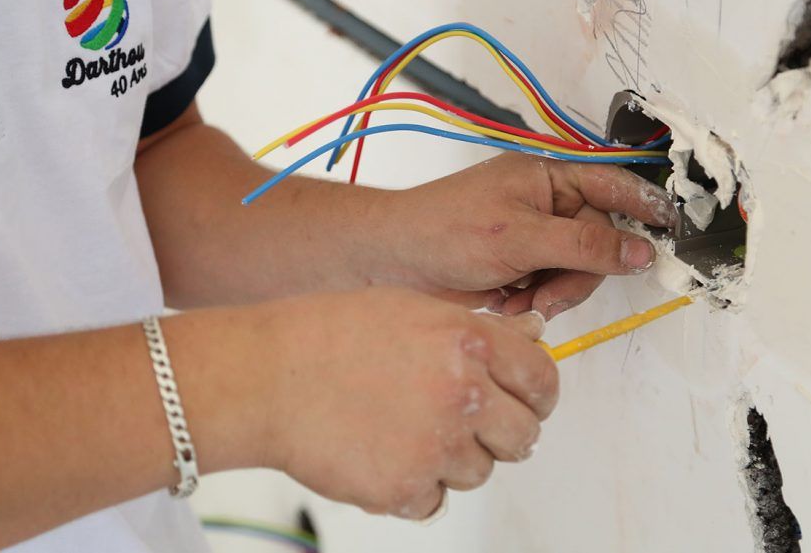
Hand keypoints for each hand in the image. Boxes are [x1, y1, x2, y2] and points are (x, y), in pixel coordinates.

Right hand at [255, 287, 556, 518]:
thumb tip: (533, 341)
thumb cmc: (329, 335)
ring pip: (480, 472)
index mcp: (470, 342)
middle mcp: (462, 393)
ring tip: (404, 430)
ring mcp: (436, 446)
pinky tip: (382, 452)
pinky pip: (435, 501)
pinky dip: (415, 487)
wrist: (267, 377)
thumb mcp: (413, 308)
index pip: (543, 380)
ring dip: (453, 460)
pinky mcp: (405, 489)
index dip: (538, 395)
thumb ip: (477, 330)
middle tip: (468, 424)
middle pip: (523, 437)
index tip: (528, 403)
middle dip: (502, 434)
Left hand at [383, 153, 676, 319]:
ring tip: (519, 301)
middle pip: (599, 242)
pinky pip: (552, 288)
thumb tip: (639, 252)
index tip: (671, 230)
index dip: (644, 208)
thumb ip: (585, 246)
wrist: (394, 261)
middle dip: (577, 275)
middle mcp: (544, 205)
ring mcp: (532, 238)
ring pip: (577, 271)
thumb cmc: (445, 230)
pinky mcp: (519, 268)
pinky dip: (534, 302)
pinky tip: (506, 303)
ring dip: (553, 293)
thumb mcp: (521, 237)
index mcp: (547, 178)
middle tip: (549, 294)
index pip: (612, 188)